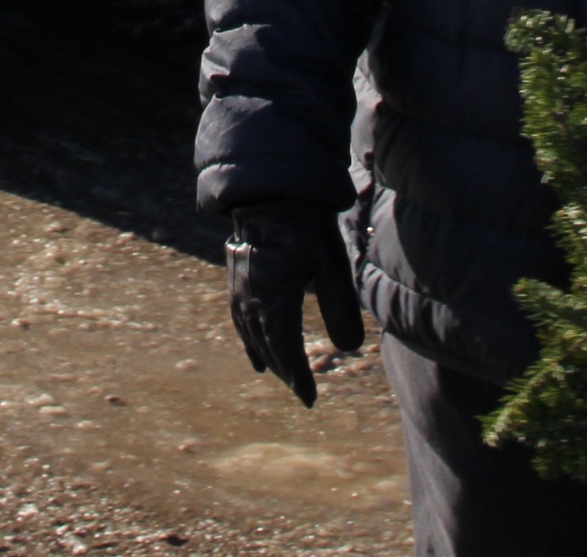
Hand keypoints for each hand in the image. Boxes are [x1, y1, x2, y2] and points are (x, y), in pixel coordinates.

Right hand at [225, 203, 364, 406]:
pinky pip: (238, 317)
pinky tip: (253, 349)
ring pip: (250, 333)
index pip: (285, 349)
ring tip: (279, 376)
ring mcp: (239, 287)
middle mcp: (250, 297)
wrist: (271, 188)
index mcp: (274, 297)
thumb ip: (340, 306)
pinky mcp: (235, 276)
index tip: (310, 399)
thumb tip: (351, 350)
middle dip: (284, 371)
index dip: (297, 376)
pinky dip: (247, 338)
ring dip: (266, 356)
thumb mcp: (330, 263)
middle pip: (266, 345)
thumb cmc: (306, 224)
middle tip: (302, 392)